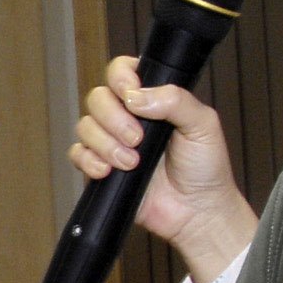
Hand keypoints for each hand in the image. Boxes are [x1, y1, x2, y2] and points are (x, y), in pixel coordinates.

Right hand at [71, 56, 255, 282]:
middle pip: (97, 98)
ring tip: (132, 162)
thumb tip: (136, 96)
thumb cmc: (205, 168)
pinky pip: (77, 154)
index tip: (131, 95)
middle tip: (138, 138)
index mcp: (152, 98)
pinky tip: (109, 170)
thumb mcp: (203, 124)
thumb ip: (175, 100)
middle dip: (114, 118)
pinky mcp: (100, 167)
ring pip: (85, 126)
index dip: (120, 78)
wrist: (196, 211)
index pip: (122, 71)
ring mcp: (112, 141)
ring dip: (106, 144)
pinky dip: (90, 161)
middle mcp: (128, 116)